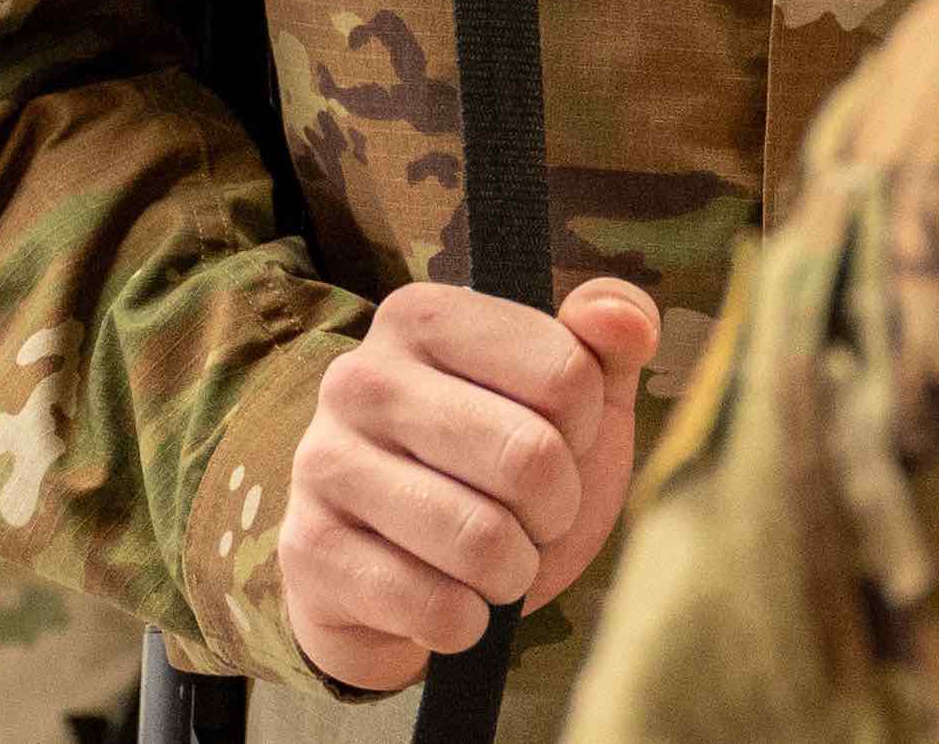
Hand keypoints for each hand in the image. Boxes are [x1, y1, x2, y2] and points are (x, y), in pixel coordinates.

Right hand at [279, 276, 659, 691]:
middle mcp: (361, 377)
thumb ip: (606, 341)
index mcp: (421, 316)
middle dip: (555, 509)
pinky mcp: (311, 551)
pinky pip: (437, 608)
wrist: (389, 582)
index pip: (568, 373)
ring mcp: (324, 462)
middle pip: (531, 457)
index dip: (584, 430)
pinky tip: (446, 600)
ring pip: (483, 540)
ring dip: (512, 572)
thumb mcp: (564, 404)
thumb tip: (626, 319)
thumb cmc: (492, 477)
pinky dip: (466, 623)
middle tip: (528, 515)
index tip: (554, 442)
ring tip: (490, 561)